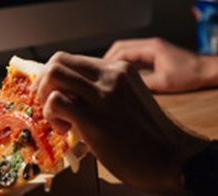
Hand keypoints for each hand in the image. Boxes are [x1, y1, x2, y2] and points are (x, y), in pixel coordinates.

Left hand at [31, 52, 207, 195]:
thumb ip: (106, 92)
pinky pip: (55, 102)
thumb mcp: (131, 99)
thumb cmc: (152, 136)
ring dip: (45, 95)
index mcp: (121, 69)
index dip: (58, 77)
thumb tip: (74, 96)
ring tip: (58, 117)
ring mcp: (103, 95)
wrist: (172, 159)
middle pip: (59, 60)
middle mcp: (111, 75)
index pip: (75, 59)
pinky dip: (52, 115)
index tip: (54, 94)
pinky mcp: (94, 118)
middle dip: (45, 81)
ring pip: (53, 74)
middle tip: (49, 104)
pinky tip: (67, 130)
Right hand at [104, 37, 207, 92]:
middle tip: (99, 73)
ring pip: (128, 52)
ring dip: (117, 62)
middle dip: (109, 59)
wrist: (206, 71)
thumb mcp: (165, 83)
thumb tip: (125, 88)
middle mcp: (150, 45)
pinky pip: (136, 58)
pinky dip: (127, 65)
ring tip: (108, 76)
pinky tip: (123, 78)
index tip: (99, 71)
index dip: (108, 60)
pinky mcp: (156, 56)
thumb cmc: (190, 74)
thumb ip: (144, 84)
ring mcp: (153, 49)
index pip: (122, 50)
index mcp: (151, 47)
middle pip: (121, 47)